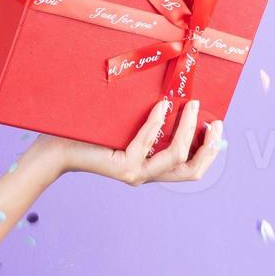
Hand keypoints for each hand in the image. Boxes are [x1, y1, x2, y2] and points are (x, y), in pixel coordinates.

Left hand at [28, 98, 224, 186]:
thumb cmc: (91, 132)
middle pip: (191, 170)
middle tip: (216, 122)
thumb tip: (177, 100)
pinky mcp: (124, 167)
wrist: (57, 147)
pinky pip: (148, 142)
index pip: (190, 168)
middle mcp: (146, 176)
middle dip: (208, 146)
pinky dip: (158, 122)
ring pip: (175, 156)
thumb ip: (151, 124)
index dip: (208, 151)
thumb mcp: (127, 128)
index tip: (217, 126)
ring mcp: (136, 174)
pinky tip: (162, 106)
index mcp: (151, 169)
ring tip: (191, 105)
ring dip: (188, 129)